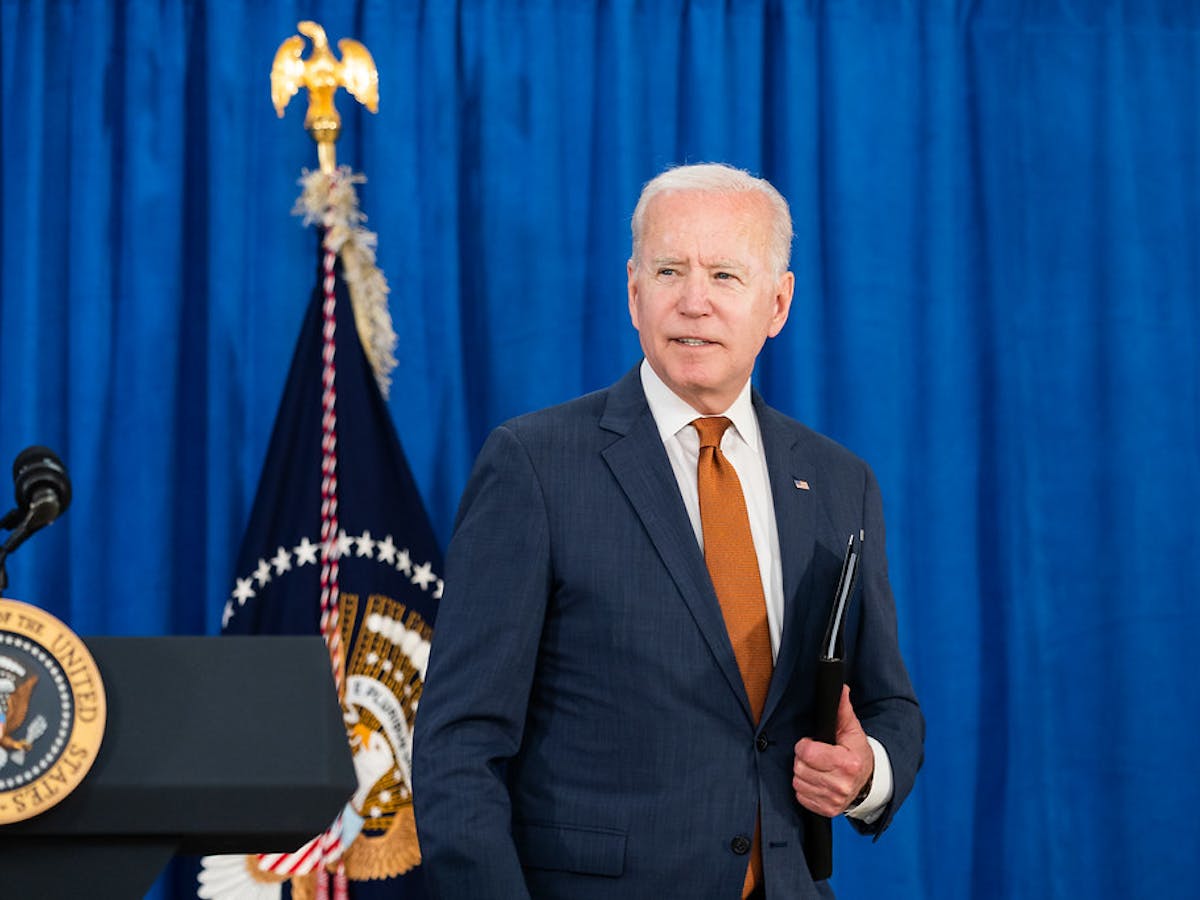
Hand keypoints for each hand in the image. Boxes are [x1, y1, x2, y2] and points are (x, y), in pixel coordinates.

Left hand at [792, 685, 873, 816]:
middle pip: (800, 768)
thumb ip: (843, 709)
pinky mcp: (828, 810)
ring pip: (798, 782)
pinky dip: (804, 788)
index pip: (808, 753)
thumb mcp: (851, 730)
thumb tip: (840, 688)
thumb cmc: (856, 752)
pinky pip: (800, 796)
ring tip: (815, 767)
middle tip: (814, 755)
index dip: (805, 745)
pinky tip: (816, 780)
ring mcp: (834, 800)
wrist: (868, 782)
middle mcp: (842, 785)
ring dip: (802, 773)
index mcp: (848, 763)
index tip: (812, 743)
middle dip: (803, 759)